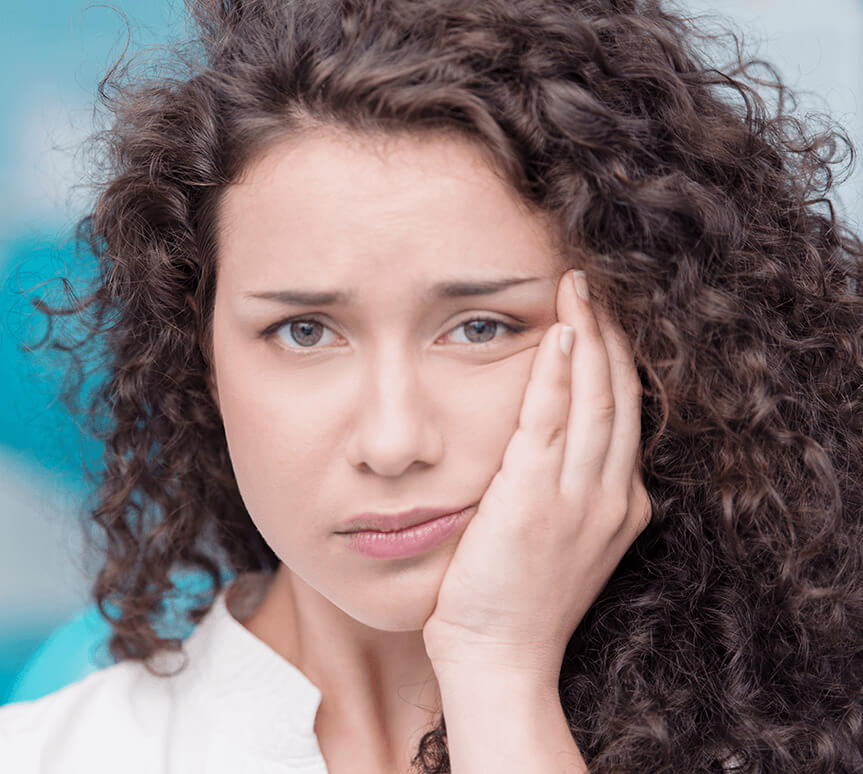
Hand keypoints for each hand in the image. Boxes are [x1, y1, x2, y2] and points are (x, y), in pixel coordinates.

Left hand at [422, 268, 650, 685]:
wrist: (500, 657)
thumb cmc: (519, 599)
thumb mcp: (562, 540)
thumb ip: (567, 490)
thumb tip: (549, 444)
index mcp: (621, 504)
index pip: (626, 413)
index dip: (618, 360)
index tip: (603, 319)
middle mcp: (612, 495)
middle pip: (619, 395)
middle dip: (609, 333)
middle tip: (592, 285)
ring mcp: (580, 498)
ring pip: (594, 398)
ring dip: (588, 336)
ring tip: (577, 288)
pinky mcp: (536, 499)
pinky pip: (551, 420)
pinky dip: (557, 373)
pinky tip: (558, 334)